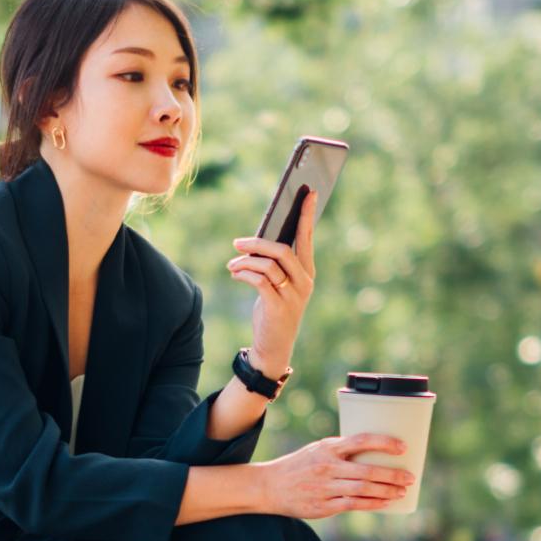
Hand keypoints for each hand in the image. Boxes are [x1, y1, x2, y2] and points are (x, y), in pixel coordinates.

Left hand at [226, 190, 316, 374]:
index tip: (309, 193)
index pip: (307, 238)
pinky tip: (235, 274)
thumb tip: (253, 243)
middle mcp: (305, 282)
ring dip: (245, 261)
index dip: (306, 215)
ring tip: (232, 265)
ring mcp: (293, 295)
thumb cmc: (273, 310)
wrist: (273, 346)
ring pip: (268, 265)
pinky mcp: (278, 307)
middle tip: (237, 243)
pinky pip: (259, 281)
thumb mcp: (277, 285)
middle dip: (257, 243)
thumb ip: (272, 264)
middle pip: (282, 250)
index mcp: (307, 272)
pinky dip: (244, 274)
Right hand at [258, 433, 415, 518]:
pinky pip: (353, 504)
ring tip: (402, 490)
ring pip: (364, 489)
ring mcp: (325, 487)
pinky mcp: (323, 505)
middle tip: (410, 477)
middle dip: (393, 474)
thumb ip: (340, 451)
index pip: (361, 441)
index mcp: (327, 448)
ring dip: (387, 490)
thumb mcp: (317, 450)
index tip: (403, 447)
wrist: (270, 486)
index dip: (384, 443)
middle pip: (368, 470)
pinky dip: (372, 503)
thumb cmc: (298, 465)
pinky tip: (385, 503)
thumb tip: (371, 453)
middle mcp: (327, 466)